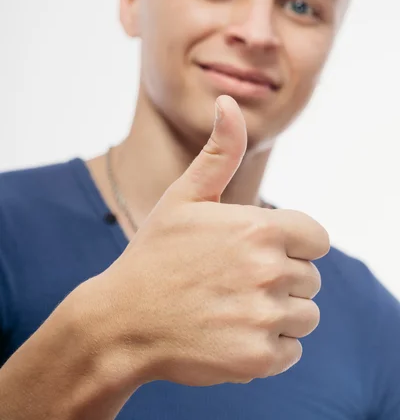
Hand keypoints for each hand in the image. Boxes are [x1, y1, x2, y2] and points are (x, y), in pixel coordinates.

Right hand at [94, 95, 329, 386]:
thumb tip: (228, 100)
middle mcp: (268, 270)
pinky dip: (268, 347)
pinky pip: (291, 351)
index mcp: (260, 227)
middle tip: (234, 282)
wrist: (121, 321)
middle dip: (281, 279)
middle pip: (310, 278)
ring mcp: (264, 316)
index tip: (259, 251)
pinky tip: (231, 334)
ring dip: (277, 314)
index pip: (316, 238)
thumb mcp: (184, 196)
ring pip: (305, 315)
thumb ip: (219, 151)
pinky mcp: (258, 358)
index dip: (291, 245)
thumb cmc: (155, 254)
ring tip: (232, 307)